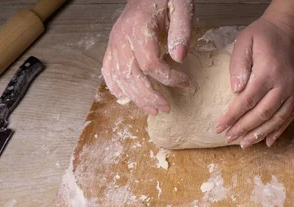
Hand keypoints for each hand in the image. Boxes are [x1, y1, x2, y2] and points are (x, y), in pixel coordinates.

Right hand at [101, 0, 193, 114]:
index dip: (168, 77)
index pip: (150, 62)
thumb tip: (179, 57)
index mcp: (139, 28)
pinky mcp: (112, 46)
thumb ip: (181, 31)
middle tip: (166, 108)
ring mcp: (115, 43)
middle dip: (150, 96)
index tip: (185, 82)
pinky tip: (127, 97)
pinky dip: (115, 86)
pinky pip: (108, 70)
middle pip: (131, 75)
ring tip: (153, 109)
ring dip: (136, 97)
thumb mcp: (181, 7)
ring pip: (119, 77)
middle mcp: (122, 38)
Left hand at [216, 12, 293, 147]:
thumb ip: (238, 65)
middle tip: (229, 138)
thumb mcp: (245, 42)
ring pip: (277, 119)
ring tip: (245, 144)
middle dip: (244, 129)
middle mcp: (284, 84)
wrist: (291, 28)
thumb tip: (235, 91)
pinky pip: (290, 116)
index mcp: (268, 71)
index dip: (232, 116)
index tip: (220, 127)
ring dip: (260, 134)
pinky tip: (268, 141)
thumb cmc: (264, 35)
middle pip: (262, 114)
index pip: (247, 101)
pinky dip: (279, 130)